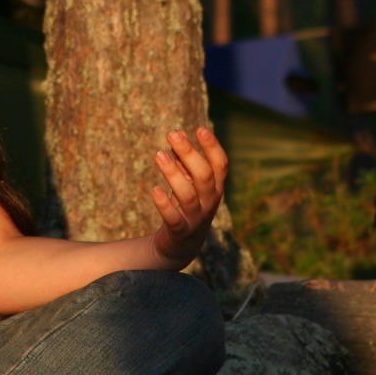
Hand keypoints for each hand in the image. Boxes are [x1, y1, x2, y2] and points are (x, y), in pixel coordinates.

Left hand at [148, 127, 228, 267]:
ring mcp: (196, 218)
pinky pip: (174, 218)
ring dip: (173, 173)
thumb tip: (177, 136)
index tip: (199, 129)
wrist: (181, 246)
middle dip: (190, 153)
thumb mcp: (189, 183)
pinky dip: (164, 204)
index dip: (212, 146)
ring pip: (188, 194)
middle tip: (173, 133)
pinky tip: (155, 189)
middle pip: (204, 175)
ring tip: (159, 154)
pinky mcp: (180, 231)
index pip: (221, 164)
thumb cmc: (185, 206)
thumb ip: (184, 163)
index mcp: (215, 188)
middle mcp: (210, 202)